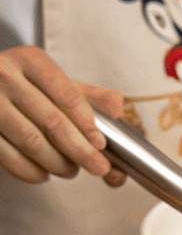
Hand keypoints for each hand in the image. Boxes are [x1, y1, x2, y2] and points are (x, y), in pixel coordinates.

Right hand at [0, 46, 126, 185]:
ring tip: (71, 170)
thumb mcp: (56, 81)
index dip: (88, 123)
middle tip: (98, 167)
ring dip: (57, 163)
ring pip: (31, 140)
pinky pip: (7, 154)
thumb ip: (90, 95)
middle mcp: (5, 75)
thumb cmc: (23, 84)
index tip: (101, 144)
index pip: (68, 94)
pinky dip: (29, 170)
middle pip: (52, 121)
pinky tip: (43, 174)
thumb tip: (118, 110)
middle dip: (80, 150)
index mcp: (31, 60)